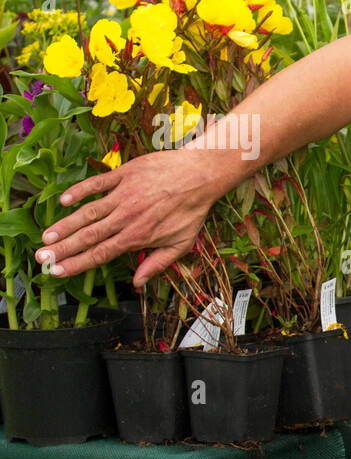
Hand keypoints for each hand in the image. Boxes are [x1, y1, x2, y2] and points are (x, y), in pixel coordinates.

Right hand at [36, 149, 218, 289]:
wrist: (201, 176)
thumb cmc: (191, 210)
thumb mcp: (181, 243)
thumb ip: (157, 264)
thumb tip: (139, 284)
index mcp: (138, 236)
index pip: (101, 254)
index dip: (78, 264)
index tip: (58, 272)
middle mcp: (127, 217)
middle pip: (88, 236)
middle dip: (62, 249)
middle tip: (41, 258)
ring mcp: (123, 195)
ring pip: (87, 212)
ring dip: (65, 224)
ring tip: (46, 236)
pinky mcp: (123, 174)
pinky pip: (96, 183)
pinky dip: (79, 191)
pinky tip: (64, 200)